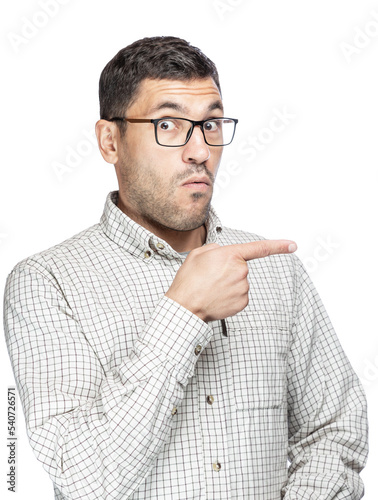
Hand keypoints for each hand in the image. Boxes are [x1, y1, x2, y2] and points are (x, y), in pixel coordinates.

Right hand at [165, 239, 296, 321]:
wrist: (185, 306)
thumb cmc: (189, 280)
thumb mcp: (198, 254)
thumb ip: (215, 249)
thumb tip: (222, 253)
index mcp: (231, 255)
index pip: (259, 248)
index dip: (279, 246)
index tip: (293, 245)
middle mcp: (241, 270)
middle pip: (241, 267)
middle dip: (229, 270)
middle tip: (211, 277)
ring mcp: (243, 288)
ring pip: (240, 282)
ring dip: (229, 284)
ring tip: (211, 288)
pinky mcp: (243, 302)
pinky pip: (240, 296)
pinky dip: (230, 297)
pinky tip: (217, 298)